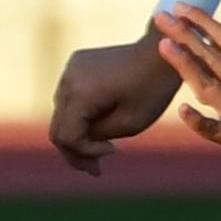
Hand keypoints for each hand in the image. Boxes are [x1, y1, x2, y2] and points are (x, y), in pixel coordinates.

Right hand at [48, 35, 185, 171]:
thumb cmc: (152, 88)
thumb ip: (97, 136)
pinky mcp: (75, 65)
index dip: (85, 152)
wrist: (162, 51)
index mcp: (81, 92)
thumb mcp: (129, 124)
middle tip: (96, 169)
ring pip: (61, 114)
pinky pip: (69, 99)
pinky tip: (99, 124)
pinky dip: (80, 115)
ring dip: (77, 134)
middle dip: (76, 150)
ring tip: (101, 149)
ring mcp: (70, 69)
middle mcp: (68, 79)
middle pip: (58, 127)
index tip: (113, 152)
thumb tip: (75, 146)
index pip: (67, 136)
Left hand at [149, 9, 220, 192]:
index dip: (204, 23)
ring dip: (186, 65)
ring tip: (163, 46)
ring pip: (211, 86)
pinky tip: (183, 110)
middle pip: (214, 57)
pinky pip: (219, 131)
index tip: (182, 6)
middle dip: (186, 35)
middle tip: (162, 15)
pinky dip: (201, 122)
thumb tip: (216, 83)